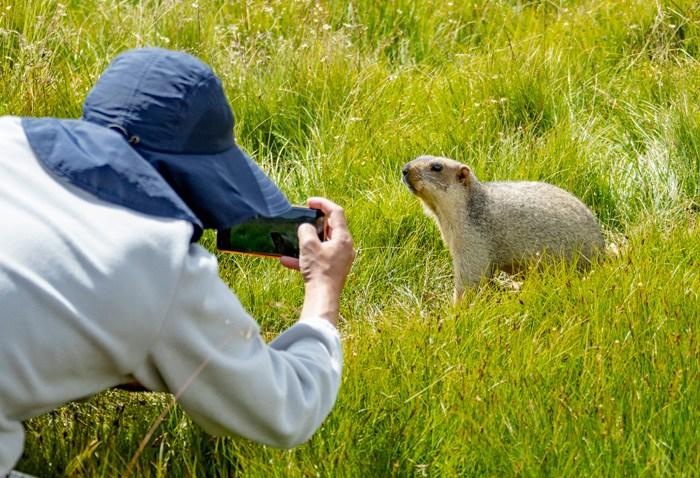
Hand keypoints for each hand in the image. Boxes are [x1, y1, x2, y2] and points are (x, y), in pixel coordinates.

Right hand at [280, 197, 354, 325]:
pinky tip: (287, 260)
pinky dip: (305, 256)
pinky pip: (319, 257)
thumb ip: (306, 230)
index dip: (323, 203)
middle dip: (315, 222)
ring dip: (307, 241)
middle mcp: (345, 247)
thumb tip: (306, 227)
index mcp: (343, 238)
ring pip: (323, 243)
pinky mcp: (333, 269)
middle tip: (303, 218)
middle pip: (331, 227)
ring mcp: (340, 259)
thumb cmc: (319, 271)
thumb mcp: (308, 246)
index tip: (309, 202)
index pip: (336, 212)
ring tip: (294, 239)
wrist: (323, 299)